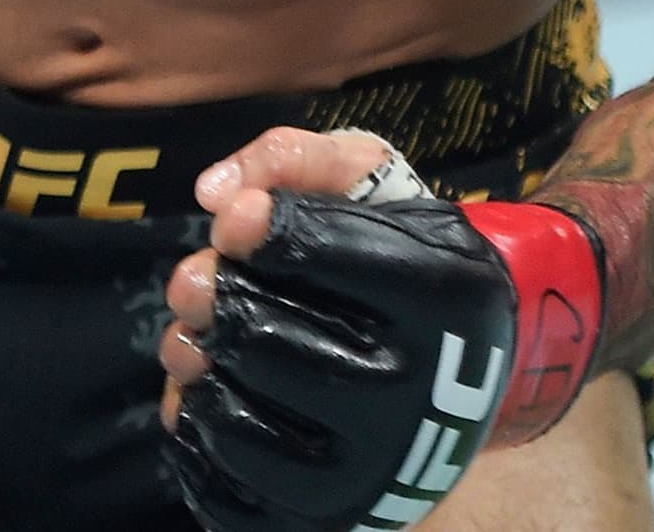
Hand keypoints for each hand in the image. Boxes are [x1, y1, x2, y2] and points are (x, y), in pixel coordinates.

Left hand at [159, 125, 607, 528]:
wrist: (460, 366)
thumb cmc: (397, 256)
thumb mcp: (370, 178)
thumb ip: (294, 157)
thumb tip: (216, 196)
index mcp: (439, 293)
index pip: (316, 251)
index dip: (255, 229)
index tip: (236, 221)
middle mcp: (417, 393)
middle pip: (263, 340)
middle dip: (212, 297)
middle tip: (200, 282)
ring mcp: (375, 469)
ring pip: (235, 418)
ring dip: (194, 365)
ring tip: (200, 338)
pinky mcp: (334, 518)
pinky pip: (227, 489)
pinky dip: (193, 436)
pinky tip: (204, 394)